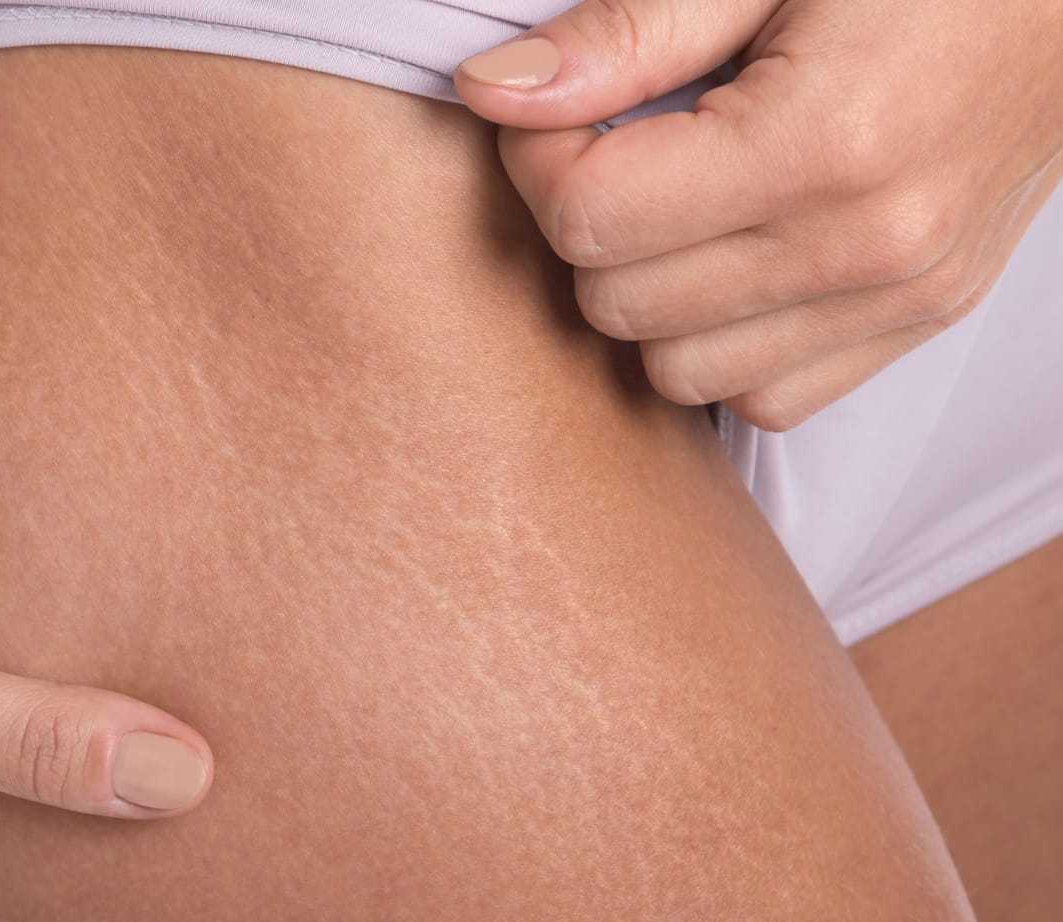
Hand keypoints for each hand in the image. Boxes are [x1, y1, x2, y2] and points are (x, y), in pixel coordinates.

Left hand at [453, 0, 1062, 428]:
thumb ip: (627, 36)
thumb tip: (490, 94)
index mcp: (823, 143)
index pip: (592, 218)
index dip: (538, 162)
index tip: (555, 116)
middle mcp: (866, 246)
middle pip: (618, 306)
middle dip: (585, 227)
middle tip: (614, 150)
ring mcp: (900, 300)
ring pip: (676, 372)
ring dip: (647, 296)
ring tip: (677, 206)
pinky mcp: (918, 324)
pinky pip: (763, 398)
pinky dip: (722, 343)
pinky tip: (737, 258)